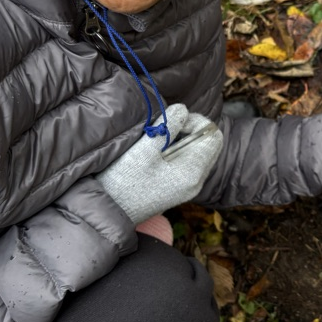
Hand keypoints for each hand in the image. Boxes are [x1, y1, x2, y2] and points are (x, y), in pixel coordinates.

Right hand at [97, 104, 223, 223]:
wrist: (108, 212)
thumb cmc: (122, 182)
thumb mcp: (143, 150)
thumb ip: (166, 127)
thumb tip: (183, 109)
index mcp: (193, 171)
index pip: (213, 136)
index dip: (196, 121)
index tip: (172, 121)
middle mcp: (197, 181)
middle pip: (209, 143)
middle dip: (190, 128)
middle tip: (165, 127)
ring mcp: (189, 186)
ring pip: (199, 151)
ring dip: (183, 139)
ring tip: (159, 140)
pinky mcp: (179, 188)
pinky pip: (189, 161)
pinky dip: (178, 150)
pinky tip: (158, 151)